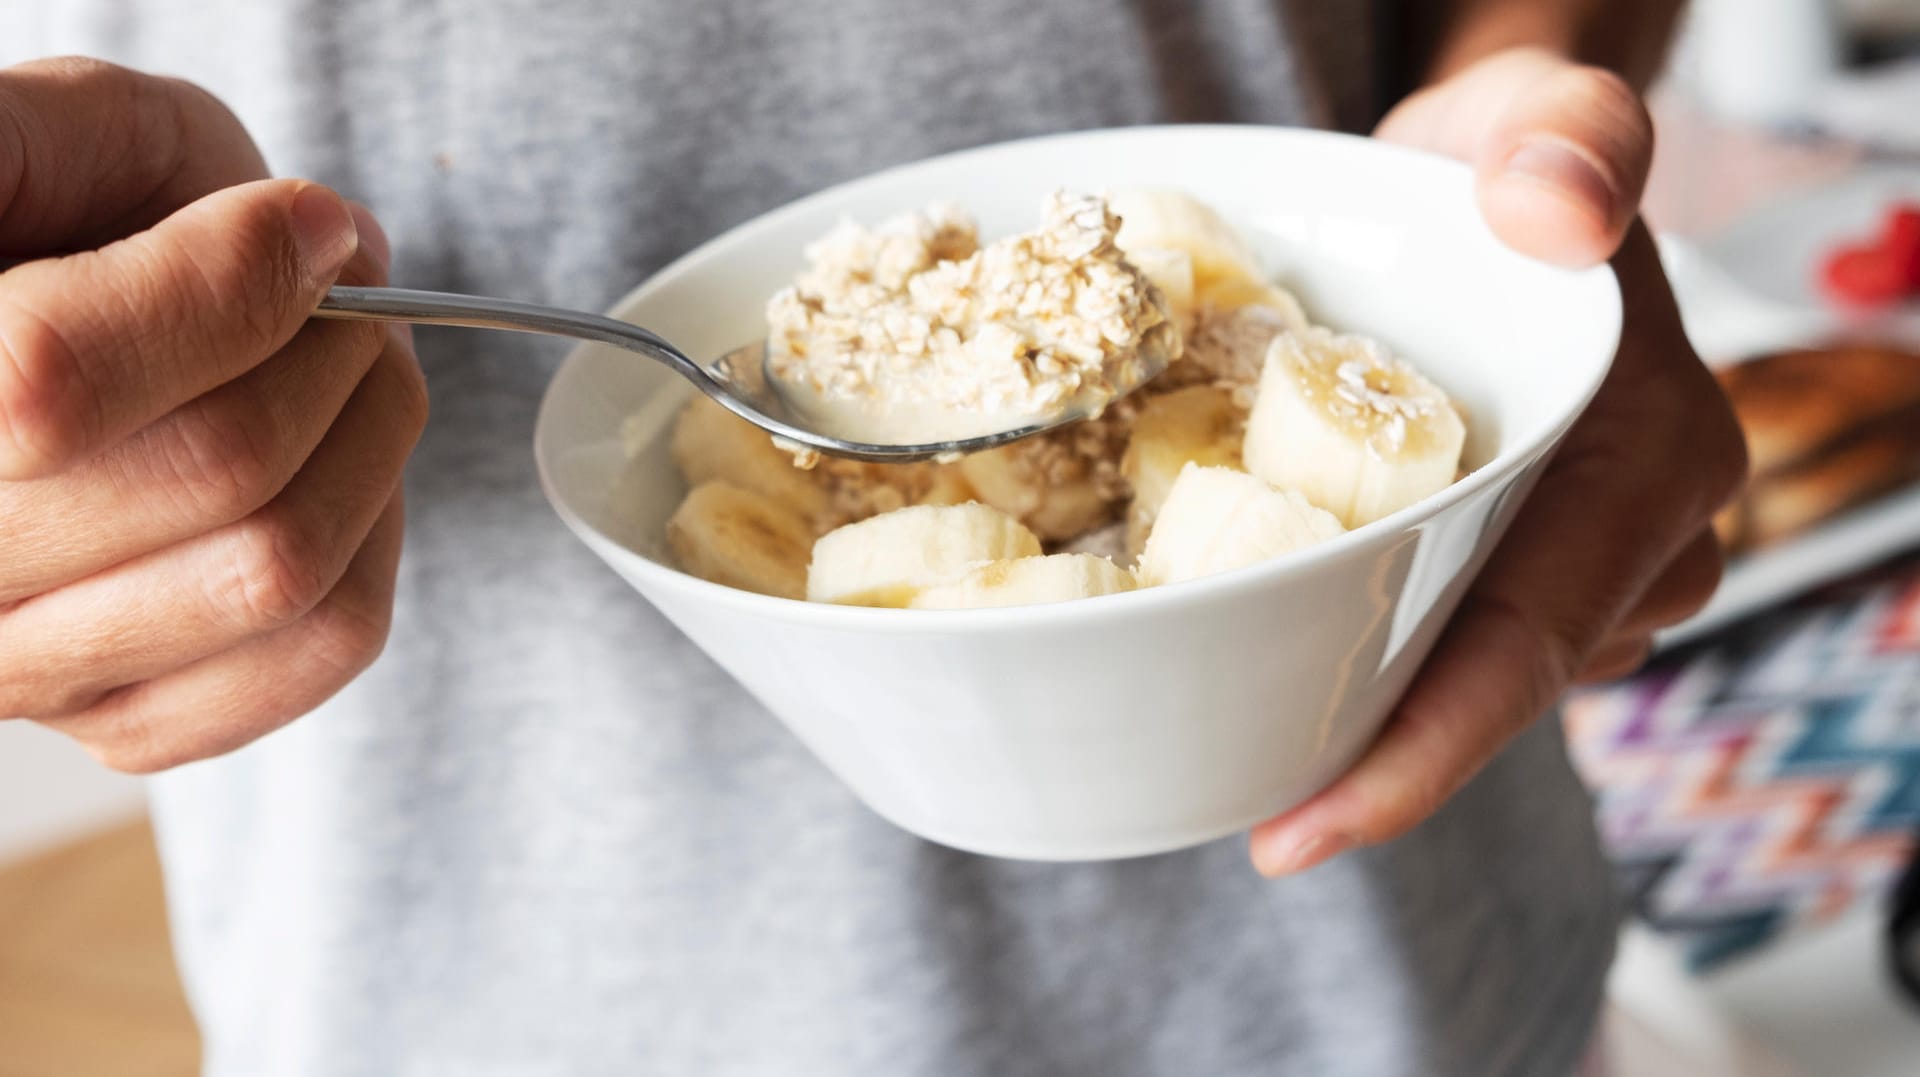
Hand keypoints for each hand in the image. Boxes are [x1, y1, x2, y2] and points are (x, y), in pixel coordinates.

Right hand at [0, 58, 426, 771]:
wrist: (60, 325)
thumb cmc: (57, 216)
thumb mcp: (41, 128)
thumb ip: (74, 139)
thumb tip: (300, 236)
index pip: (56, 379)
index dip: (229, 284)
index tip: (309, 223)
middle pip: (216, 473)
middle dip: (331, 351)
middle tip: (342, 293)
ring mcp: (23, 668)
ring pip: (279, 570)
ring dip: (370, 440)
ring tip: (347, 369)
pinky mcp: (125, 721)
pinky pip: (321, 650)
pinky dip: (374, 540)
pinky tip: (330, 472)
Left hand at [1249, 49, 1745, 874]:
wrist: (1493, 191)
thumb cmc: (1505, 163)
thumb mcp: (1533, 116)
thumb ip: (1560, 138)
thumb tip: (1558, 210)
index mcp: (1645, 454)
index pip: (1528, 640)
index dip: (1417, 755)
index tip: (1302, 830)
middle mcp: (1634, 534)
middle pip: (1490, 689)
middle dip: (1375, 768)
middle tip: (1252, 825)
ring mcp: (1582, 562)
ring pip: (1466, 674)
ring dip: (1364, 714)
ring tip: (1245, 750)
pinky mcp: (1522, 561)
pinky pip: (1447, 635)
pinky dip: (1368, 656)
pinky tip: (1278, 667)